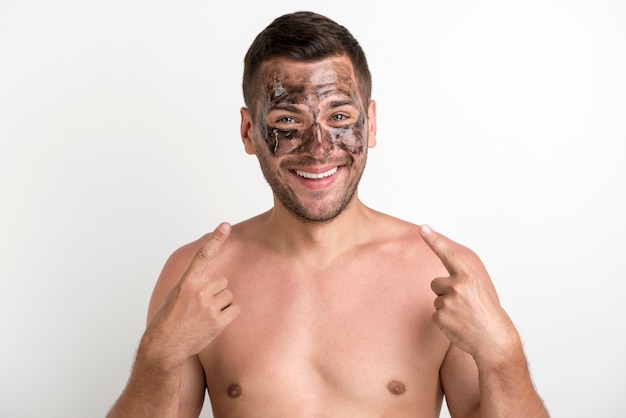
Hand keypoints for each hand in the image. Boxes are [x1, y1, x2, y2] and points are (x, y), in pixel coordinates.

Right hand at [140, 222, 240, 368]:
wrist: (164, 346)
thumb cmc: (170, 318)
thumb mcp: (176, 293)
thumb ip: (193, 282)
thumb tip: (212, 275)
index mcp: (186, 281)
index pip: (203, 255)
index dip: (215, 239)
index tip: (225, 225)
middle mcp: (199, 291)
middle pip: (222, 281)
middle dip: (216, 291)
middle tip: (200, 305)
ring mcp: (209, 306)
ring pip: (228, 295)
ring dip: (221, 304)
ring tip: (203, 316)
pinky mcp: (218, 321)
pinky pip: (235, 309)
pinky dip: (228, 315)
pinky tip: (213, 322)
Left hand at [420, 224, 518, 362]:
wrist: (495, 343)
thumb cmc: (490, 318)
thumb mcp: (480, 292)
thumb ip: (462, 283)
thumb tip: (443, 284)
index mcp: (469, 277)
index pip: (449, 254)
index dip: (434, 240)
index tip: (423, 228)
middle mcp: (457, 286)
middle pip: (436, 284)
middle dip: (444, 293)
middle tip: (463, 306)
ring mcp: (447, 302)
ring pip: (436, 301)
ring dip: (446, 310)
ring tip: (464, 318)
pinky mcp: (440, 317)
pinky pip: (435, 316)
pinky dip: (444, 323)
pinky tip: (459, 327)